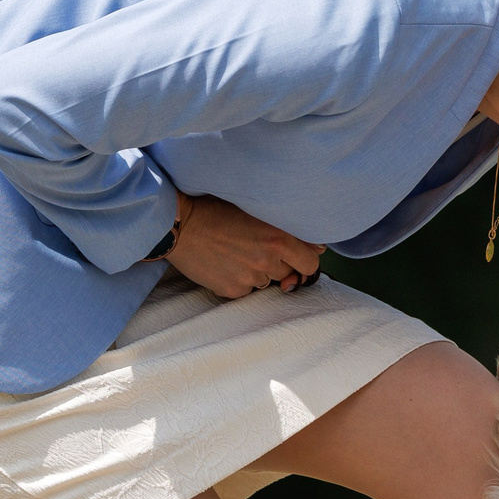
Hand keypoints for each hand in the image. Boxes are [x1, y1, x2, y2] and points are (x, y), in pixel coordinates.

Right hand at [160, 192, 321, 297]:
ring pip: (267, 282)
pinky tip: (225, 262)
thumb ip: (289, 228)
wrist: (179, 224)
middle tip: (258, 249)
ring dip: (259, 272)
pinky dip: (240, 280)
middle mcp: (267, 260)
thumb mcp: (256, 208)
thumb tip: (319, 248)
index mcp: (278, 237)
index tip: (296, 256)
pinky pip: (246, 290)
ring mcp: (249, 278)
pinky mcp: (232, 290)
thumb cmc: (217, 209)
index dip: (305, 260)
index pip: (311, 263)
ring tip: (238, 252)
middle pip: (290, 275)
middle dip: (280, 265)